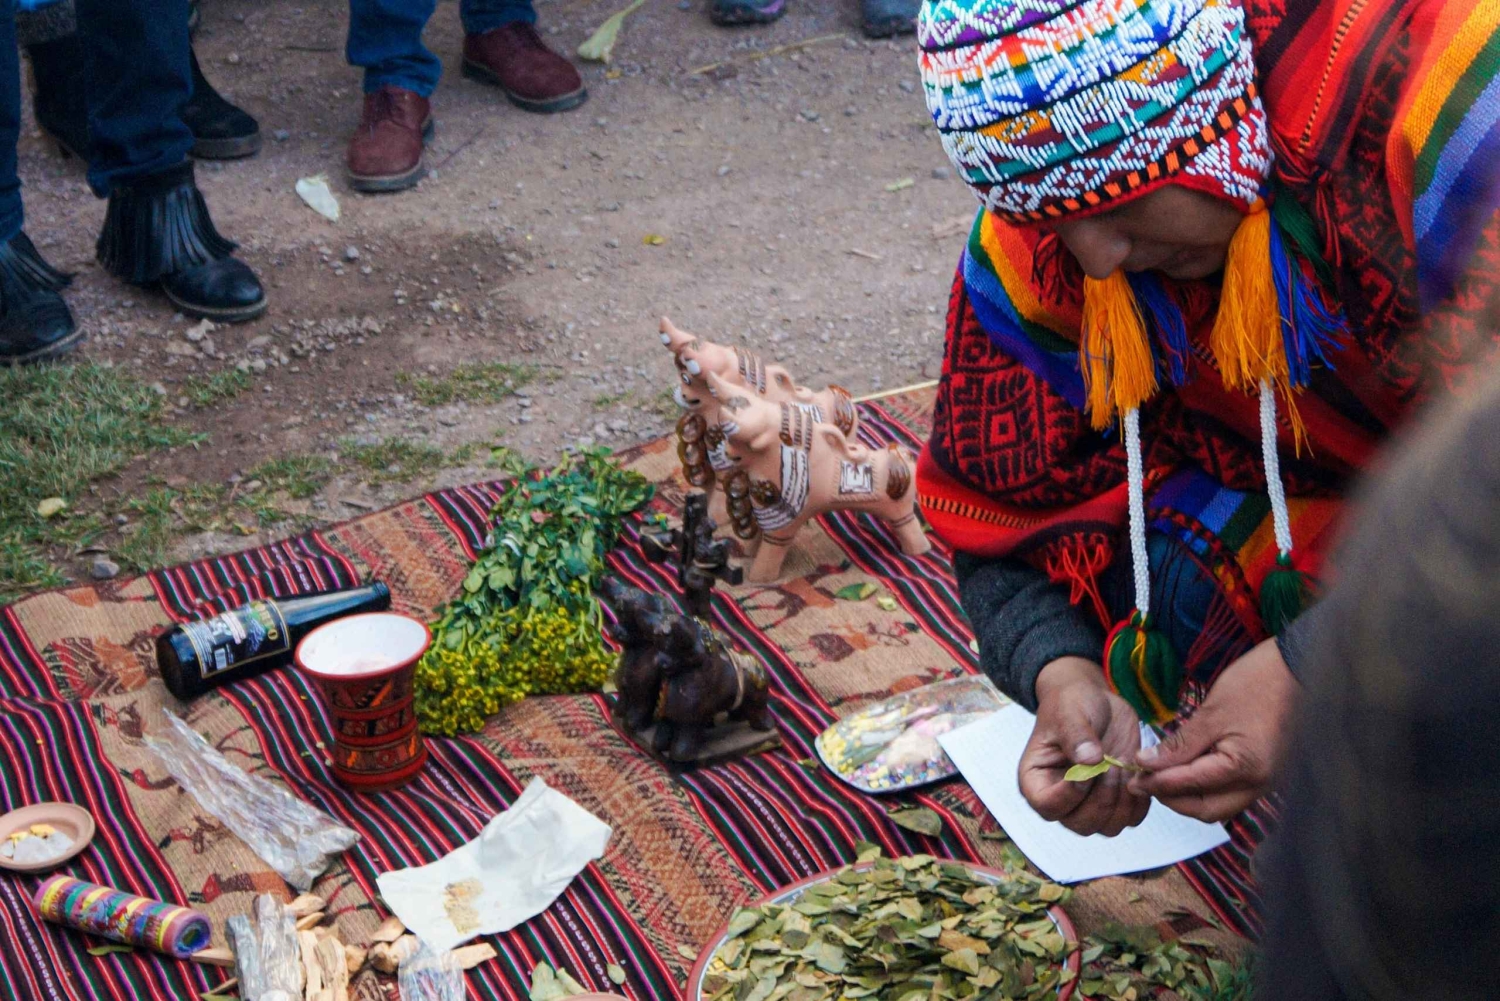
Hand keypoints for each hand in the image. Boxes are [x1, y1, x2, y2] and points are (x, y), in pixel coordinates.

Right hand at [1019, 657, 1150, 835]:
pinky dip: (1139, 800)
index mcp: (1036, 781)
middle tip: (1111, 764)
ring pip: (1108, 827)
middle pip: (1081, 824)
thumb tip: (1090, 760)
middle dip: (1102, 797)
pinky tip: (1135, 772)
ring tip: (1122, 766)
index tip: (1090, 765)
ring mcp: (1088, 804)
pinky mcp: (1114, 802)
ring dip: (1123, 800)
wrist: (1095, 703)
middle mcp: (1061, 800)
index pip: (1048, 807)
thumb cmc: (1071, 705)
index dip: (1071, 792)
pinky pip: (1131, 818)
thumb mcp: (1069, 712)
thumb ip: (1076, 735)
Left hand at [1128, 638, 1297, 821]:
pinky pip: (1230, 792)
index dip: (1158, 784)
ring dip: (1188, 796)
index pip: (1191, 786)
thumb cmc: (1257, 684)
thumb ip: (1179, 745)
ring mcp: (1265, 782)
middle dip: (1173, 799)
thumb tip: (1145, 763)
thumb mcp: (1212, 713)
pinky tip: (1185, 769)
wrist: (1298, 669)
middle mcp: (1260, 784)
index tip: (1132, 777)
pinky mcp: (1265, 774)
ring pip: (1219, 805)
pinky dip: (1205, 787)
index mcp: (1247, 768)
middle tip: (1144, 781)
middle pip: (1206, 810)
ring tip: (1160, 775)